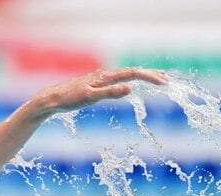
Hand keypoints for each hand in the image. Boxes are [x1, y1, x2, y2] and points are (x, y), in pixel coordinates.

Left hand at [32, 67, 166, 116]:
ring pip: (126, 75)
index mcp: (106, 76)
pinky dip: (130, 80)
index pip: (133, 74)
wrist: (52, 99)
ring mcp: (101, 79)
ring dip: (142, 76)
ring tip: (156, 78)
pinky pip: (118, 80)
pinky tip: (131, 84)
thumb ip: (110, 92)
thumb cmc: (69, 99)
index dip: (150, 77)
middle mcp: (105, 75)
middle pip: (132, 72)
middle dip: (150, 75)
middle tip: (167, 80)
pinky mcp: (97, 84)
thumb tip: (130, 88)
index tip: (164, 83)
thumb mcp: (90, 97)